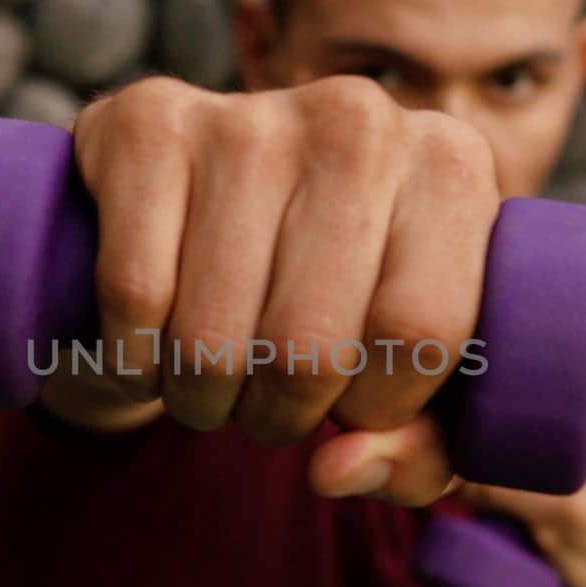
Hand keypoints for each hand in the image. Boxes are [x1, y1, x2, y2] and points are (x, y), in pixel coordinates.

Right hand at [59, 73, 499, 503]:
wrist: (199, 196)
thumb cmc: (332, 300)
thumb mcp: (404, 376)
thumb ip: (415, 450)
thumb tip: (338, 471)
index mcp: (452, 168)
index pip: (421, 333)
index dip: (377, 409)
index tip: (353, 409)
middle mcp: (360, 122)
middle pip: (310, 345)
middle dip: (279, 417)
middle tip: (268, 410)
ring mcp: (249, 115)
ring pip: (213, 334)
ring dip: (201, 399)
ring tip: (210, 384)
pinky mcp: (147, 123)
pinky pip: (136, 294)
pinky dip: (134, 358)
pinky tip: (148, 351)